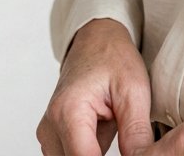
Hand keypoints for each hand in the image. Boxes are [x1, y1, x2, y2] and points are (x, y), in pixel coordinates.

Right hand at [36, 17, 152, 155]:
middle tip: (127, 140)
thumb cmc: (113, 57)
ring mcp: (48, 133)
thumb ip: (136, 132)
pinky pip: (71, 155)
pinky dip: (90, 152)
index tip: (129, 155)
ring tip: (115, 128)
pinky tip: (105, 132)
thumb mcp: (134, 90)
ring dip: (96, 155)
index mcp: (68, 111)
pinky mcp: (52, 136)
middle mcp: (50, 125)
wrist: (96, 39)